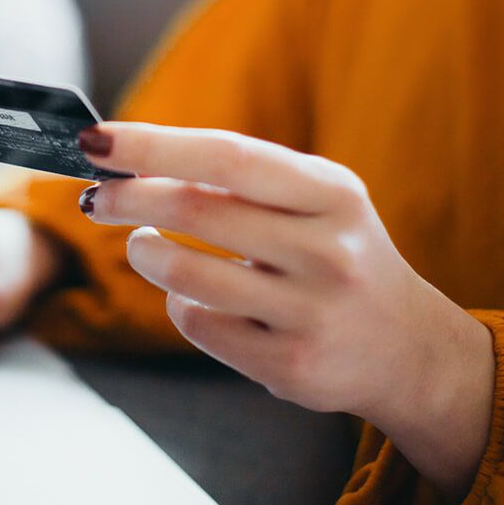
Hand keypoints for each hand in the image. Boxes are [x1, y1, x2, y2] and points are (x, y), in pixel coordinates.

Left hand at [78, 123, 494, 496]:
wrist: (406, 348)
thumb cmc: (336, 256)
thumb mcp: (317, 204)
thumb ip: (244, 181)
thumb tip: (137, 162)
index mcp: (333, 194)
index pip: (228, 156)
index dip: (154, 146)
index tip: (97, 140)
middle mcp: (329, 250)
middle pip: (197, 210)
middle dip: (130, 199)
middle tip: (98, 198)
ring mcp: (312, 311)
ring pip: (186, 274)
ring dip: (146, 254)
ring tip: (143, 246)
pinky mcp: (291, 364)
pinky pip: (200, 324)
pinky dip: (179, 304)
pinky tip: (191, 296)